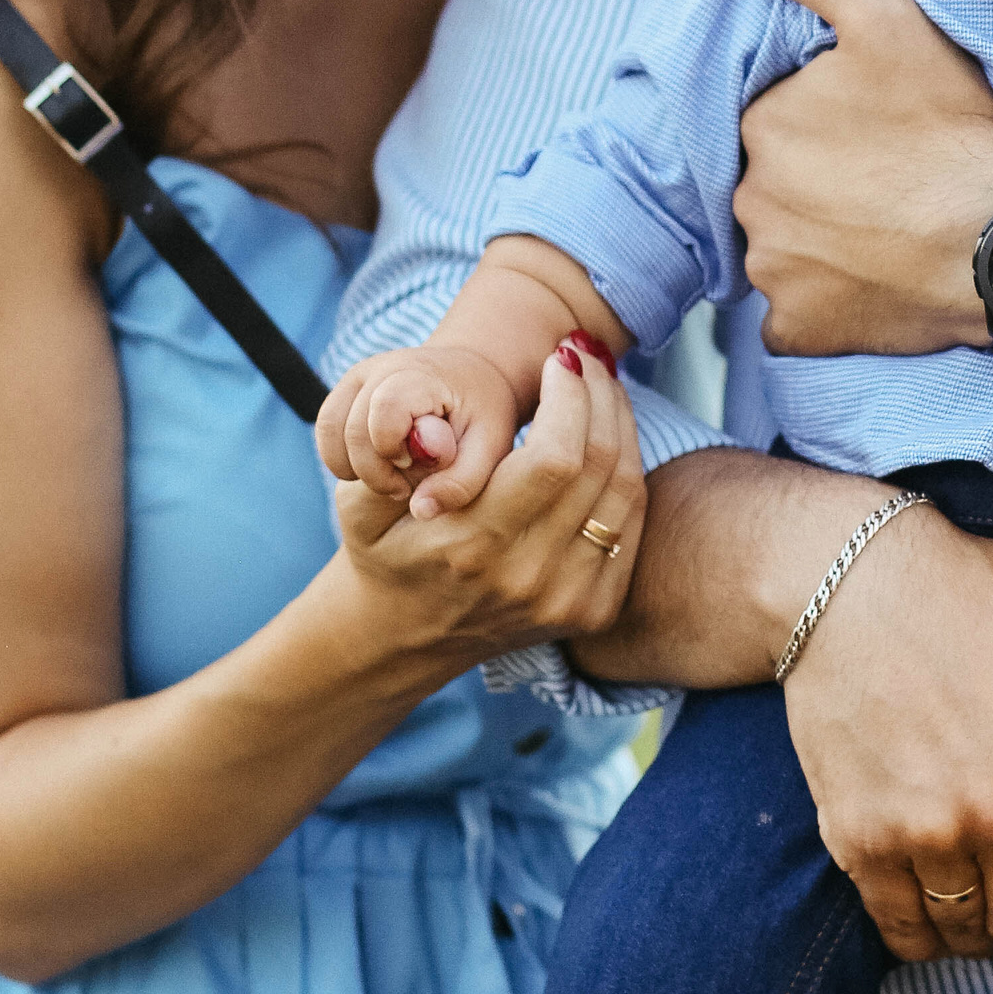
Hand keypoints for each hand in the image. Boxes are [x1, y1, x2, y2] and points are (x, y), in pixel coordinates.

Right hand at [317, 338, 526, 516]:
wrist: (470, 375)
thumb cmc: (483, 414)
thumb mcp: (490, 450)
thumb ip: (460, 482)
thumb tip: (418, 510)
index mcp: (419, 374)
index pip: (384, 411)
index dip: (393, 451)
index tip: (417, 467)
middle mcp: (379, 368)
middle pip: (351, 430)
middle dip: (375, 472)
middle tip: (406, 486)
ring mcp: (357, 377)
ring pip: (329, 431)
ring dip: (354, 467)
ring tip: (392, 476)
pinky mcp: (345, 391)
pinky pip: (325, 432)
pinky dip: (343, 459)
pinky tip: (376, 467)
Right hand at [332, 341, 644, 654]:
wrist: (402, 636)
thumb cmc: (383, 552)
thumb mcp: (360, 505)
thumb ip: (391, 457)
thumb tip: (434, 424)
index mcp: (472, 544)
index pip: (554, 459)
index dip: (570, 398)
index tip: (558, 359)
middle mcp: (528, 576)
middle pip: (599, 466)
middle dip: (600, 395)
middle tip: (586, 356)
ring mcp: (566, 599)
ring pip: (624, 491)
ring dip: (621, 425)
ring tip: (601, 384)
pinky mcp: (593, 610)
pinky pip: (631, 525)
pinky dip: (627, 470)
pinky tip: (609, 434)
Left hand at [735, 0, 992, 354]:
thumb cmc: (951, 129)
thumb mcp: (891, 22)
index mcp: (764, 125)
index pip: (776, 120)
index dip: (823, 122)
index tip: (874, 129)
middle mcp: (751, 201)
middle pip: (775, 185)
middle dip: (816, 183)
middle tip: (886, 181)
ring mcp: (773, 272)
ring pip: (783, 250)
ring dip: (818, 243)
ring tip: (886, 233)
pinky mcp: (800, 330)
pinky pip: (796, 318)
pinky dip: (823, 307)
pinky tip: (871, 286)